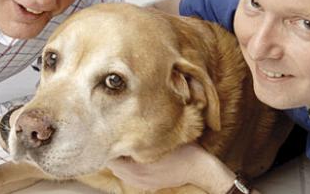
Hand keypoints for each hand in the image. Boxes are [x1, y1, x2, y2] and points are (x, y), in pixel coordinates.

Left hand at [107, 143, 235, 192]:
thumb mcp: (162, 139)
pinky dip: (129, 168)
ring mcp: (142, 184)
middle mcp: (136, 179)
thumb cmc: (183, 150)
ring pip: (121, 172)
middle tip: (118, 137)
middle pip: (114, 166)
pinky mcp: (149, 186)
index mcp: (136, 168)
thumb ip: (143, 135)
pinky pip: (130, 177)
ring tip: (127, 146)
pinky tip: (137, 157)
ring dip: (121, 160)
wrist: (200, 168)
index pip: (111, 159)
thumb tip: (126, 125)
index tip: (113, 133)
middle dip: (114, 152)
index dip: (110, 145)